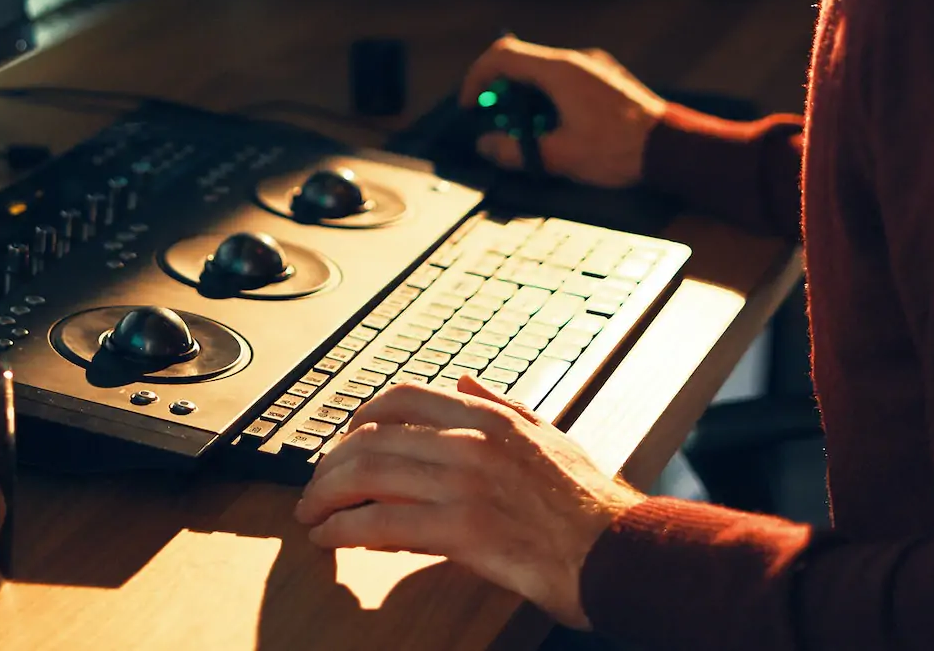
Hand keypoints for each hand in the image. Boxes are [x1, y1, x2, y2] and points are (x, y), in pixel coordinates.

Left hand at [294, 374, 642, 629]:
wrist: (621, 552)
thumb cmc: (589, 503)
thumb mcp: (546, 434)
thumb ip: (499, 405)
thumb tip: (462, 382)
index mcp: (488, 418)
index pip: (400, 399)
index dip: (358, 418)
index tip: (341, 439)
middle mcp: (471, 442)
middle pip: (371, 439)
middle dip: (330, 464)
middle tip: (315, 486)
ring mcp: (464, 485)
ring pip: (368, 477)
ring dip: (326, 497)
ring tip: (311, 515)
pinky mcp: (462, 531)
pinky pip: (382, 524)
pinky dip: (345, 530)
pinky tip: (331, 539)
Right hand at [460, 35, 667, 187]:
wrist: (672, 148)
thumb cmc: (619, 150)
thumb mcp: (559, 157)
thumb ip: (515, 151)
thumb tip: (486, 145)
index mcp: (560, 71)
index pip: (502, 56)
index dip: (477, 78)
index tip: (470, 105)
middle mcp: (577, 60)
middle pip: (522, 62)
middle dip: (502, 92)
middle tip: (496, 123)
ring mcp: (595, 66)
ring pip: (544, 72)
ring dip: (527, 97)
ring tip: (530, 132)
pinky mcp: (608, 79)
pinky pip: (566, 79)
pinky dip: (549, 98)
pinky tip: (559, 128)